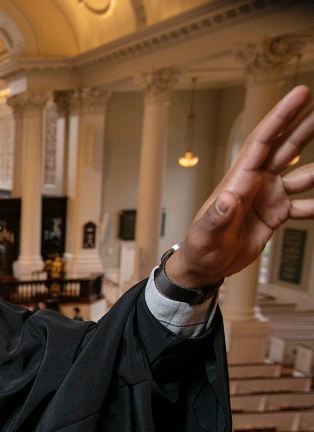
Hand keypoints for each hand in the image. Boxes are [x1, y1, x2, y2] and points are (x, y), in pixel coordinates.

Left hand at [167, 85, 313, 288]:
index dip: (280, 117)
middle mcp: (256, 183)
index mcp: (238, 181)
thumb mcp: (205, 235)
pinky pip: (305, 203)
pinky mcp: (276, 213)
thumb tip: (227, 198)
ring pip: (301, 172)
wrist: (205, 266)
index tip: (300, 94)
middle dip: (303, 125)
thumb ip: (216, 218)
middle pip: (284, 147)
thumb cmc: (199, 249)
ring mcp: (268, 197)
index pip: (263, 142)